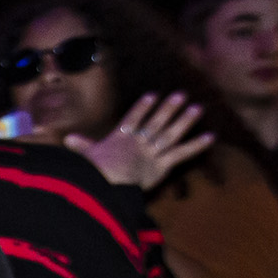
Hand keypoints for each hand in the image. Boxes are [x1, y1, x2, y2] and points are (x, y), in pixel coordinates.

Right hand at [63, 92, 211, 187]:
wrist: (105, 183)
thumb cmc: (93, 172)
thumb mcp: (86, 158)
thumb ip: (82, 147)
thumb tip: (67, 140)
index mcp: (120, 139)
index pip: (132, 119)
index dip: (142, 108)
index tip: (151, 95)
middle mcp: (138, 142)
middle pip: (156, 122)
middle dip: (169, 108)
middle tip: (181, 94)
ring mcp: (151, 152)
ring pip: (171, 133)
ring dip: (185, 120)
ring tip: (198, 107)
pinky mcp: (162, 165)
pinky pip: (182, 153)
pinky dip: (196, 145)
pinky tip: (211, 136)